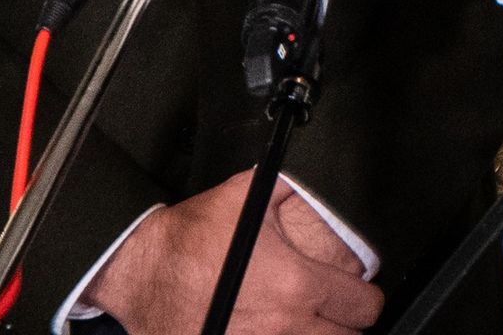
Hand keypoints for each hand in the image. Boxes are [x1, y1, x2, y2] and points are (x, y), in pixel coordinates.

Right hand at [83, 170, 378, 334]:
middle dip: (345, 325)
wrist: (138, 275)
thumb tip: (317, 182)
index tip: (355, 294)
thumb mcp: (247, 196)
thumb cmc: (187, 240)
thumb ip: (291, 191)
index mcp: (297, 285)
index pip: (364, 306)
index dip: (364, 297)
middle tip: (334, 313)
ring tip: (307, 324)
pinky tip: (272, 331)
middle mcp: (284, 326)